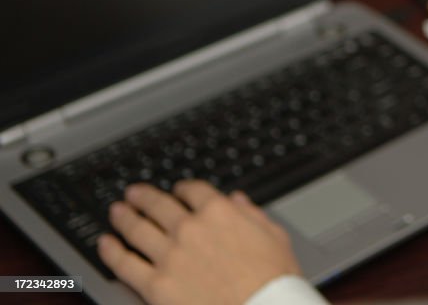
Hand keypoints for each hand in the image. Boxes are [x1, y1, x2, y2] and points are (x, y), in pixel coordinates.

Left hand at [98, 181, 300, 304]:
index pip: (193, 190)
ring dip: (124, 217)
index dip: (183, 188)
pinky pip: (125, 264)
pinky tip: (105, 243)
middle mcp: (190, 229)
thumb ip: (252, 214)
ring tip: (117, 211)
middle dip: (144, 197)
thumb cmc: (274, 279)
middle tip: (134, 193)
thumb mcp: (274, 236)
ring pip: (137, 229)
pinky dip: (111, 251)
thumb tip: (238, 201)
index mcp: (220, 212)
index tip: (178, 190)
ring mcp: (170, 257)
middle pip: (159, 205)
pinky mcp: (155, 286)